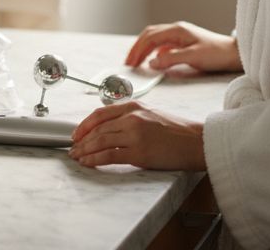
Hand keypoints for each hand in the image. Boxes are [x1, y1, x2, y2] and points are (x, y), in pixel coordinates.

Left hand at [69, 101, 205, 169]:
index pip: (100, 114)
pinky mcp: (139, 152)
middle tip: (73, 149)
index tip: (76, 134)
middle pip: (97, 129)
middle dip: (81, 140)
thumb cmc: (178, 131)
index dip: (84, 125)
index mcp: (134, 106)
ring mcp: (135, 134)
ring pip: (100, 141)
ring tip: (77, 157)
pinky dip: (94, 159)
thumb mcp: (151, 115)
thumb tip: (109, 128)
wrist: (197, 142)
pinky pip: (109, 156)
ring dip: (84, 151)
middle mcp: (132, 117)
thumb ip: (131, 118)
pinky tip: (88, 162)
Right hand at [124, 21, 241, 72]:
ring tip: (137, 62)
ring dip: (144, 49)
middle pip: (150, 35)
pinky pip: (164, 44)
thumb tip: (151, 63)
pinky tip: (154, 61)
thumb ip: (171, 59)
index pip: (150, 38)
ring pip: (156, 39)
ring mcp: (180, 36)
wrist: (233, 53)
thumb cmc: (216, 54)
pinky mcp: (184, 42)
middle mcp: (177, 30)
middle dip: (137, 48)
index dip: (138, 50)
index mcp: (177, 30)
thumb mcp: (192, 57)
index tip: (130, 63)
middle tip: (129, 62)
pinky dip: (154, 52)